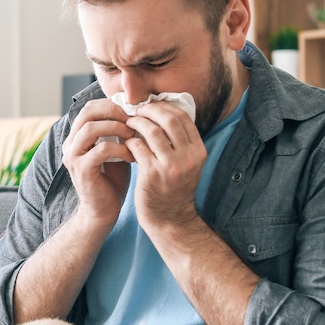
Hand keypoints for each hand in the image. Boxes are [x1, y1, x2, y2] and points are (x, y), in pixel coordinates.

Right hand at [62, 99, 135, 229]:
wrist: (102, 212)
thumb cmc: (112, 181)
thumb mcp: (115, 151)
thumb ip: (118, 133)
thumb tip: (135, 112)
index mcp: (77, 137)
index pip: (89, 108)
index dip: (111, 105)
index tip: (132, 112)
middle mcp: (70, 144)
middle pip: (87, 112)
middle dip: (113, 111)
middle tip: (133, 119)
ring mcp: (73, 157)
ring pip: (91, 128)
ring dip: (116, 128)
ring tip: (133, 135)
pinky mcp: (82, 170)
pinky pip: (101, 150)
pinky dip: (120, 149)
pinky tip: (132, 156)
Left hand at [123, 101, 206, 233]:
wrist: (169, 219)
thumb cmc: (174, 189)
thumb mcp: (187, 164)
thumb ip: (180, 142)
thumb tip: (164, 112)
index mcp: (198, 151)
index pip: (183, 117)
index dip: (165, 106)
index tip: (151, 105)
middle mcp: (188, 157)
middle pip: (169, 119)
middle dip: (150, 110)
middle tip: (137, 110)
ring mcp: (171, 166)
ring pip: (152, 131)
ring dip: (137, 123)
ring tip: (129, 123)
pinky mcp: (152, 174)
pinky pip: (138, 147)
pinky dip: (130, 140)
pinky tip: (126, 141)